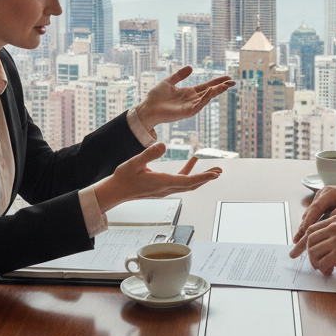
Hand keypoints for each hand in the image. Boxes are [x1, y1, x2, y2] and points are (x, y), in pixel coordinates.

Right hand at [94, 142, 221, 212]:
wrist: (116, 191)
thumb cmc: (123, 177)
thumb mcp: (134, 162)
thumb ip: (149, 153)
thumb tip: (163, 144)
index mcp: (162, 182)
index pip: (187, 181)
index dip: (203, 177)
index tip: (215, 174)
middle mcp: (166, 188)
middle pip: (192, 184)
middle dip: (207, 178)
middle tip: (220, 171)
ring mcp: (165, 189)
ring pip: (188, 183)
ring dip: (201, 176)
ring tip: (214, 169)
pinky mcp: (162, 186)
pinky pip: (180, 180)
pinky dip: (188, 171)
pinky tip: (192, 161)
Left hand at [135, 67, 233, 129]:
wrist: (147, 109)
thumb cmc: (155, 97)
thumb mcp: (169, 82)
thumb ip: (179, 75)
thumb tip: (191, 67)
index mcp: (189, 93)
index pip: (206, 86)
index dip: (217, 81)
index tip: (227, 77)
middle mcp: (192, 100)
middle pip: (210, 92)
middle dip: (221, 87)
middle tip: (233, 81)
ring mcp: (190, 106)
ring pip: (206, 98)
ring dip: (216, 92)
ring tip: (225, 85)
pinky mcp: (186, 113)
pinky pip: (199, 105)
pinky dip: (206, 98)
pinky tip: (211, 91)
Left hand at [289, 215, 335, 275]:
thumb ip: (334, 233)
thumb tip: (320, 246)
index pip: (312, 229)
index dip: (305, 242)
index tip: (300, 250)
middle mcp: (334, 227)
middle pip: (310, 240)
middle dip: (308, 254)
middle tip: (313, 263)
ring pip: (313, 252)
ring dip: (316, 263)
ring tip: (324, 268)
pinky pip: (322, 263)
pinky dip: (324, 269)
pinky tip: (330, 271)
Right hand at [292, 183, 335, 244]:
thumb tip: (332, 217)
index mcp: (329, 193)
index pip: (315, 208)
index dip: (308, 222)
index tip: (303, 235)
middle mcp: (322, 196)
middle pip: (309, 214)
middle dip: (302, 230)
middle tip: (295, 244)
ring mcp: (321, 201)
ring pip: (309, 218)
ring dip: (304, 231)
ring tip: (297, 245)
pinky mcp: (323, 208)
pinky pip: (314, 219)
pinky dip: (310, 229)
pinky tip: (306, 240)